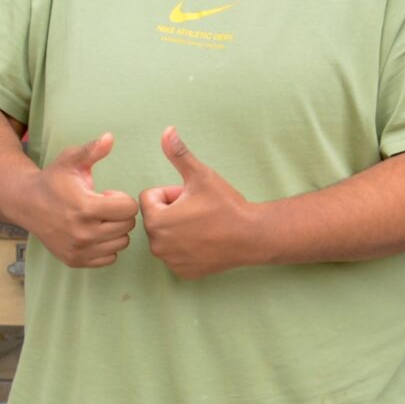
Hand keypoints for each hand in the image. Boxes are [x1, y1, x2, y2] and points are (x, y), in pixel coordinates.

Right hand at [14, 132, 137, 268]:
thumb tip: (110, 137)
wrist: (25, 203)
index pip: (129, 209)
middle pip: (127, 226)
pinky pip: (110, 257)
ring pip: (121, 242)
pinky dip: (107, 246)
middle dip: (120, 213)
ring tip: (98, 218)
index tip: (107, 193)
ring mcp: (78, 250)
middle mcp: (82, 233)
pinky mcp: (74, 261)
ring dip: (115, 230)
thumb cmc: (53, 179)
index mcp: (85, 208)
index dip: (122, 198)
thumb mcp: (71, 160)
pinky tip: (93, 232)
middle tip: (102, 205)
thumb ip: (92, 149)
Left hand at [138, 127, 259, 279]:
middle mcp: (157, 244)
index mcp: (156, 220)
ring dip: (179, 229)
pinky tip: (207, 242)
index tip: (193, 197)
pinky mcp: (182, 272)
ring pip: (167, 236)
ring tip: (205, 226)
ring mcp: (170, 261)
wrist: (253, 236)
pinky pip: (177, 254)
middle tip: (201, 211)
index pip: (151, 197)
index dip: (172, 193)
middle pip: (158, 217)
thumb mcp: (202, 176)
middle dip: (174, 211)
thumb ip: (179, 154)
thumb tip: (167, 130)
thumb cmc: (227, 205)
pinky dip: (188, 247)